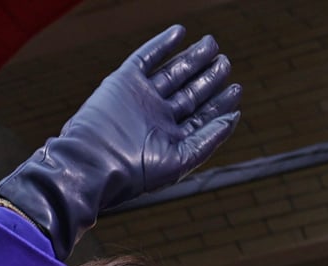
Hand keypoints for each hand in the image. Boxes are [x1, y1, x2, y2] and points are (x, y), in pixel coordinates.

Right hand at [0, 25, 241, 258]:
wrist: (91, 162)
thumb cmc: (133, 171)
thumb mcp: (181, 160)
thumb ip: (209, 138)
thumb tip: (235, 116)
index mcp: (170, 139)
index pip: (201, 115)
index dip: (220, 103)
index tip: (236, 89)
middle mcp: (156, 117)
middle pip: (188, 91)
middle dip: (208, 76)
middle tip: (225, 61)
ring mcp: (140, 98)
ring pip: (172, 72)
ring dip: (192, 58)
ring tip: (211, 44)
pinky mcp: (123, 82)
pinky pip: (146, 57)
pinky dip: (162, 44)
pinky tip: (179, 32)